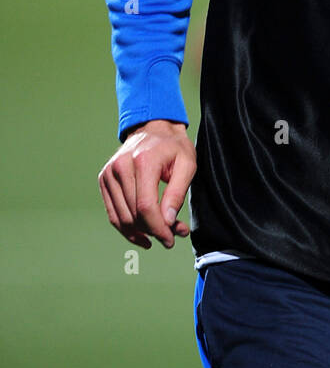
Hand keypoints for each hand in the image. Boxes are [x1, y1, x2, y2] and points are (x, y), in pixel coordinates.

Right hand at [98, 120, 196, 249]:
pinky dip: (127, 229)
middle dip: (154, 231)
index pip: (145, 206)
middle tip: (173, 235)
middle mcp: (121, 167)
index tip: (170, 239)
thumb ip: (177, 194)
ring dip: (142, 233)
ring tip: (161, 233)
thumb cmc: (173, 147)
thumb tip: (167, 222)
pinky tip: (142, 236)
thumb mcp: (187, 165)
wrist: (153, 127)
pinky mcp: (104, 179)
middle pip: (134, 214)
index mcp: (143, 161)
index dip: (158, 228)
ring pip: (121, 218)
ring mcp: (109, 173)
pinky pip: (113, 213)